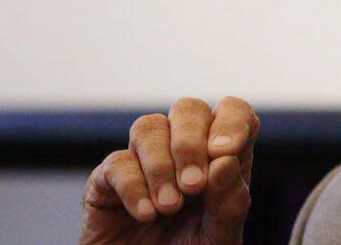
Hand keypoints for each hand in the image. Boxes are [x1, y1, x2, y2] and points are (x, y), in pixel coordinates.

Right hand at [80, 97, 259, 244]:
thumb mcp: (221, 235)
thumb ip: (230, 201)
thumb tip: (225, 160)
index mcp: (220, 156)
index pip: (233, 110)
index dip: (231, 121)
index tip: (224, 152)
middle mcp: (182, 149)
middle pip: (188, 108)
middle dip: (190, 143)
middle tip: (193, 187)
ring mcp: (144, 161)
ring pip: (148, 127)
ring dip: (161, 166)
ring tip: (169, 207)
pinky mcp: (107, 181)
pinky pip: (117, 163)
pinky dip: (133, 187)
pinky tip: (146, 214)